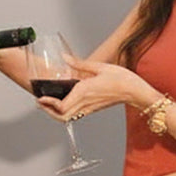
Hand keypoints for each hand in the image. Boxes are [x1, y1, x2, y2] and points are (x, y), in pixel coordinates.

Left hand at [36, 58, 156, 120]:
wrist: (135, 92)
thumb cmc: (121, 78)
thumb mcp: (100, 66)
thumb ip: (79, 64)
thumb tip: (65, 57)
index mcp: (85, 92)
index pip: (61, 106)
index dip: (49, 105)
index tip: (40, 98)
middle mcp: (85, 103)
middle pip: (61, 116)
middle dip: (48, 111)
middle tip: (40, 102)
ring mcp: (89, 109)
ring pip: (67, 118)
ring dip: (55, 113)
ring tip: (48, 103)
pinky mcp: (92, 110)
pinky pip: (75, 115)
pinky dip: (65, 112)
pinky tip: (62, 102)